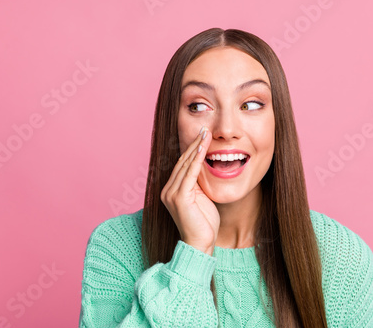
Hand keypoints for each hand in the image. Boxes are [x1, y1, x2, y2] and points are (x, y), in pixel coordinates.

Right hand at [160, 127, 219, 254]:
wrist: (200, 244)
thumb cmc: (204, 224)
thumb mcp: (200, 199)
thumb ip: (198, 184)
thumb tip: (203, 168)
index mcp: (170, 191)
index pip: (181, 165)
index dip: (191, 149)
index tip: (202, 136)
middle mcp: (167, 190)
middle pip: (182, 162)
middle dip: (194, 144)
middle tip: (204, 129)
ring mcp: (171, 194)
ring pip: (185, 165)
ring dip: (196, 147)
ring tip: (206, 134)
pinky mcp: (179, 198)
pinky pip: (189, 174)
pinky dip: (197, 159)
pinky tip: (204, 148)